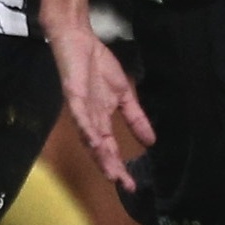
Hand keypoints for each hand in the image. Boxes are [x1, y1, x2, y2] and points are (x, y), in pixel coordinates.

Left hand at [46, 22, 153, 187]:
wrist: (79, 40)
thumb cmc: (96, 65)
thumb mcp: (123, 94)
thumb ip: (135, 117)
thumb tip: (152, 140)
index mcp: (100, 119)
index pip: (110, 149)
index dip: (119, 166)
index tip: (131, 185)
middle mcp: (88, 119)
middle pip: (99, 150)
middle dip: (110, 167)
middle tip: (123, 185)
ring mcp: (80, 109)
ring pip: (88, 138)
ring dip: (99, 155)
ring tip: (111, 172)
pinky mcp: (73, 95)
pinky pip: (80, 115)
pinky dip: (87, 129)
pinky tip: (95, 141)